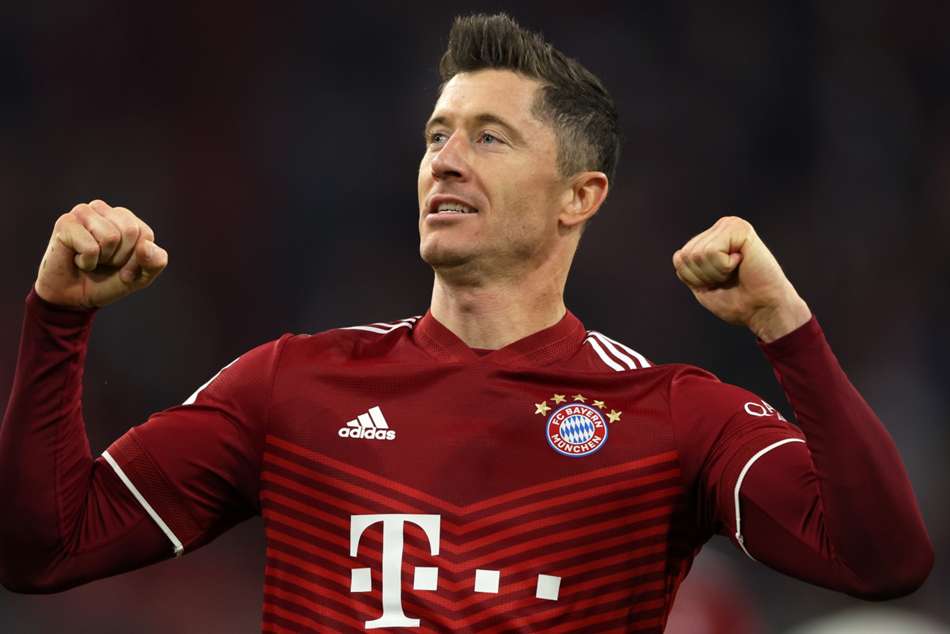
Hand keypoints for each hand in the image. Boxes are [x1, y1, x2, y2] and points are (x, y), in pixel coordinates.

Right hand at [34, 200, 167, 309]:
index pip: (145, 234)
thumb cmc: (106, 282)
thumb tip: (146, 246)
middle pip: (130, 231)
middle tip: (104, 263)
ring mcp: (83, 213)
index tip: (123, 268)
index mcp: (125, 218)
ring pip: (111, 237)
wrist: (72, 297)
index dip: (137, 259)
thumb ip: (155, 262)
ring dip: (103, 258)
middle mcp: (104, 209)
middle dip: (120, 257)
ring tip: (91, 259)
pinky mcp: (66, 223)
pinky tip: (77, 259)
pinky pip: (91, 247)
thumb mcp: (140, 277)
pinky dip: (87, 262)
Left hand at [672, 216, 810, 341]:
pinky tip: (741, 263)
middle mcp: (719, 228)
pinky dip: (723, 266)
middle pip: (686, 255)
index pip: (679, 258)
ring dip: (716, 272)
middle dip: (704, 276)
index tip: (718, 283)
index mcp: (709, 240)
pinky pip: (711, 252)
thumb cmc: (737, 301)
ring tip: (736, 271)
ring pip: (698, 254)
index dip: (695, 279)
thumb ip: (686, 268)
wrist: (763, 309)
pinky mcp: (740, 229)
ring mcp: (730, 225)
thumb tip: (679, 253)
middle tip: (729, 278)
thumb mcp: (701, 285)